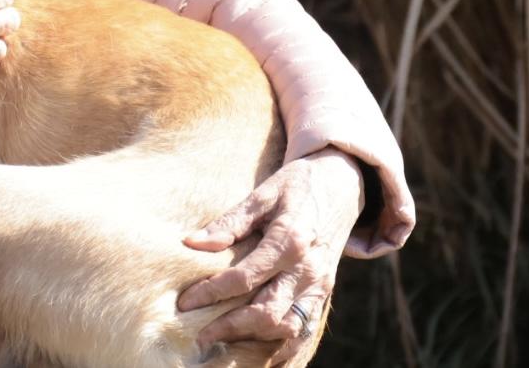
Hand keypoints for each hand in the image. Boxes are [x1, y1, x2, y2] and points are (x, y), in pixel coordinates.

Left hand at [177, 148, 363, 363]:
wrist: (343, 184)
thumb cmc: (297, 185)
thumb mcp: (263, 194)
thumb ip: (230, 222)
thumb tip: (192, 243)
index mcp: (290, 239)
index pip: (245, 277)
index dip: (212, 293)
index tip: (185, 302)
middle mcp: (308, 267)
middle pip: (267, 311)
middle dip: (230, 327)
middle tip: (199, 333)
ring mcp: (320, 283)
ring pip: (286, 327)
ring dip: (253, 338)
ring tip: (222, 338)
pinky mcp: (325, 292)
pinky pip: (303, 328)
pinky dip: (279, 344)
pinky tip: (253, 344)